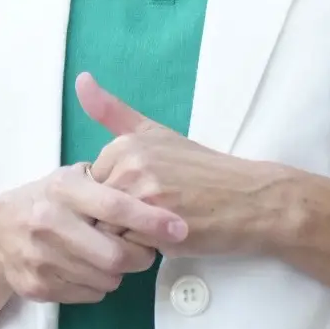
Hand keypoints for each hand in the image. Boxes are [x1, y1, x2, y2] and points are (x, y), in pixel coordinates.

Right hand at [0, 162, 186, 304]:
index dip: (151, 219)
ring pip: (104, 278)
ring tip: (114, 257)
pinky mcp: (36, 286)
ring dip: (120, 272)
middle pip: (114, 254)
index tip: (179, 227)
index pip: (116, 205)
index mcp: (64, 189)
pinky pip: (88, 294)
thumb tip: (155, 186)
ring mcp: (40, 257)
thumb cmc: (50, 199)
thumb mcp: (72, 177)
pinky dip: (99, 285)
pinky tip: (90, 268)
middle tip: (148, 251)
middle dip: (140, 256)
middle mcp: (48, 221)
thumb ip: (108, 180)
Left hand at [77, 73, 281, 257]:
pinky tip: (169, 236)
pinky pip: (129, 249)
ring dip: (131, 236)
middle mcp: (131, 164)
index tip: (145, 190)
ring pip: (110, 231)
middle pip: (97, 210)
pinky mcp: (157, 225)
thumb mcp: (156, 133)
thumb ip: (113, 111)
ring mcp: (144, 194)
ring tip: (161, 222)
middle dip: (120, 218)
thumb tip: (81, 79)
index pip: (91, 186)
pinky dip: (146, 249)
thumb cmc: (200, 170)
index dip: (116, 196)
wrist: (248, 198)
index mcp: (126, 143)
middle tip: (157, 208)